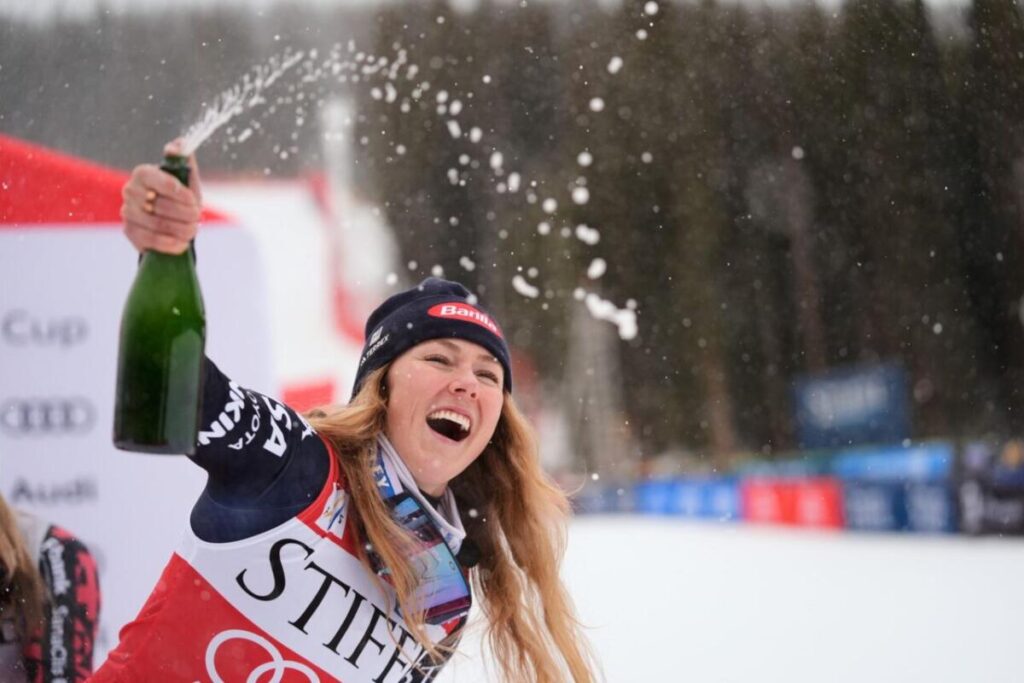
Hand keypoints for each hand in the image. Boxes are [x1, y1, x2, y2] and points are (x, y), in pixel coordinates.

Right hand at [120, 139, 202, 253]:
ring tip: (192, 230)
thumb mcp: (188, 180)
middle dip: (186, 214)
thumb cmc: (182, 199)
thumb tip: (178, 144)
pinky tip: (182, 243)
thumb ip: (185, 160)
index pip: (154, 177)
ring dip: (182, 229)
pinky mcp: (130, 232)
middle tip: (198, 217)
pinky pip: (151, 240)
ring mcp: (127, 212)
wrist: (173, 225)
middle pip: (160, 205)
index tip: (192, 199)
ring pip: (158, 224)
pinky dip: (171, 243)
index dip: (176, 190)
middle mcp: (130, 191)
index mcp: (143, 173)